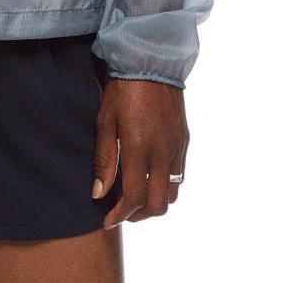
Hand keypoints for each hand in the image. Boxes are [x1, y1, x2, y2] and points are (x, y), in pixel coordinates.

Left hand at [92, 78, 188, 225]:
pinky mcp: (184, 140)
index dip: (119, 214)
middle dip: (138, 216)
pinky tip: (151, 178)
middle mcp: (162, 153)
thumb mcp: (105, 121)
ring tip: (136, 199)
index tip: (107, 220)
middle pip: (157, 204)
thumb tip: (99, 194)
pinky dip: (167, 186)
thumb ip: (104, 160)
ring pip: (173, 194)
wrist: (151, 62)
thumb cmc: (122, 89)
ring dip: (154, 203)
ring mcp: (176, 148)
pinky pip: (180, 175)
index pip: (133, 197)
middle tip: (121, 213)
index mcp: (139, 148)